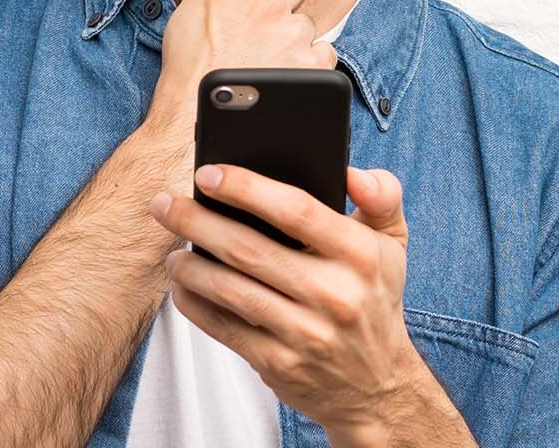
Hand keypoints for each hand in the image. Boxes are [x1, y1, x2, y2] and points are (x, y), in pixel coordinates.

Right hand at [142, 0, 356, 134]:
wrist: (192, 123)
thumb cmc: (187, 64)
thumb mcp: (189, 2)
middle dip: (282, 4)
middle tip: (251, 34)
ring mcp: (291, 29)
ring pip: (307, 23)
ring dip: (290, 40)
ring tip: (258, 65)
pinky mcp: (311, 63)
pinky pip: (321, 57)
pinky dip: (304, 69)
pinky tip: (275, 82)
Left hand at [149, 159, 420, 437]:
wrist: (377, 386)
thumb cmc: (374, 300)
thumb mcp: (393, 244)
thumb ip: (381, 196)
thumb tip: (349, 171)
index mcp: (360, 255)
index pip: (297, 210)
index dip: (246, 188)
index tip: (208, 173)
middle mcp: (334, 294)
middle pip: (248, 249)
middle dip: (196, 221)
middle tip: (165, 203)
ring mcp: (304, 333)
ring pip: (229, 290)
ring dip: (188, 265)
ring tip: (171, 247)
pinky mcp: (279, 363)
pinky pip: (223, 328)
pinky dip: (194, 304)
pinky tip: (181, 285)